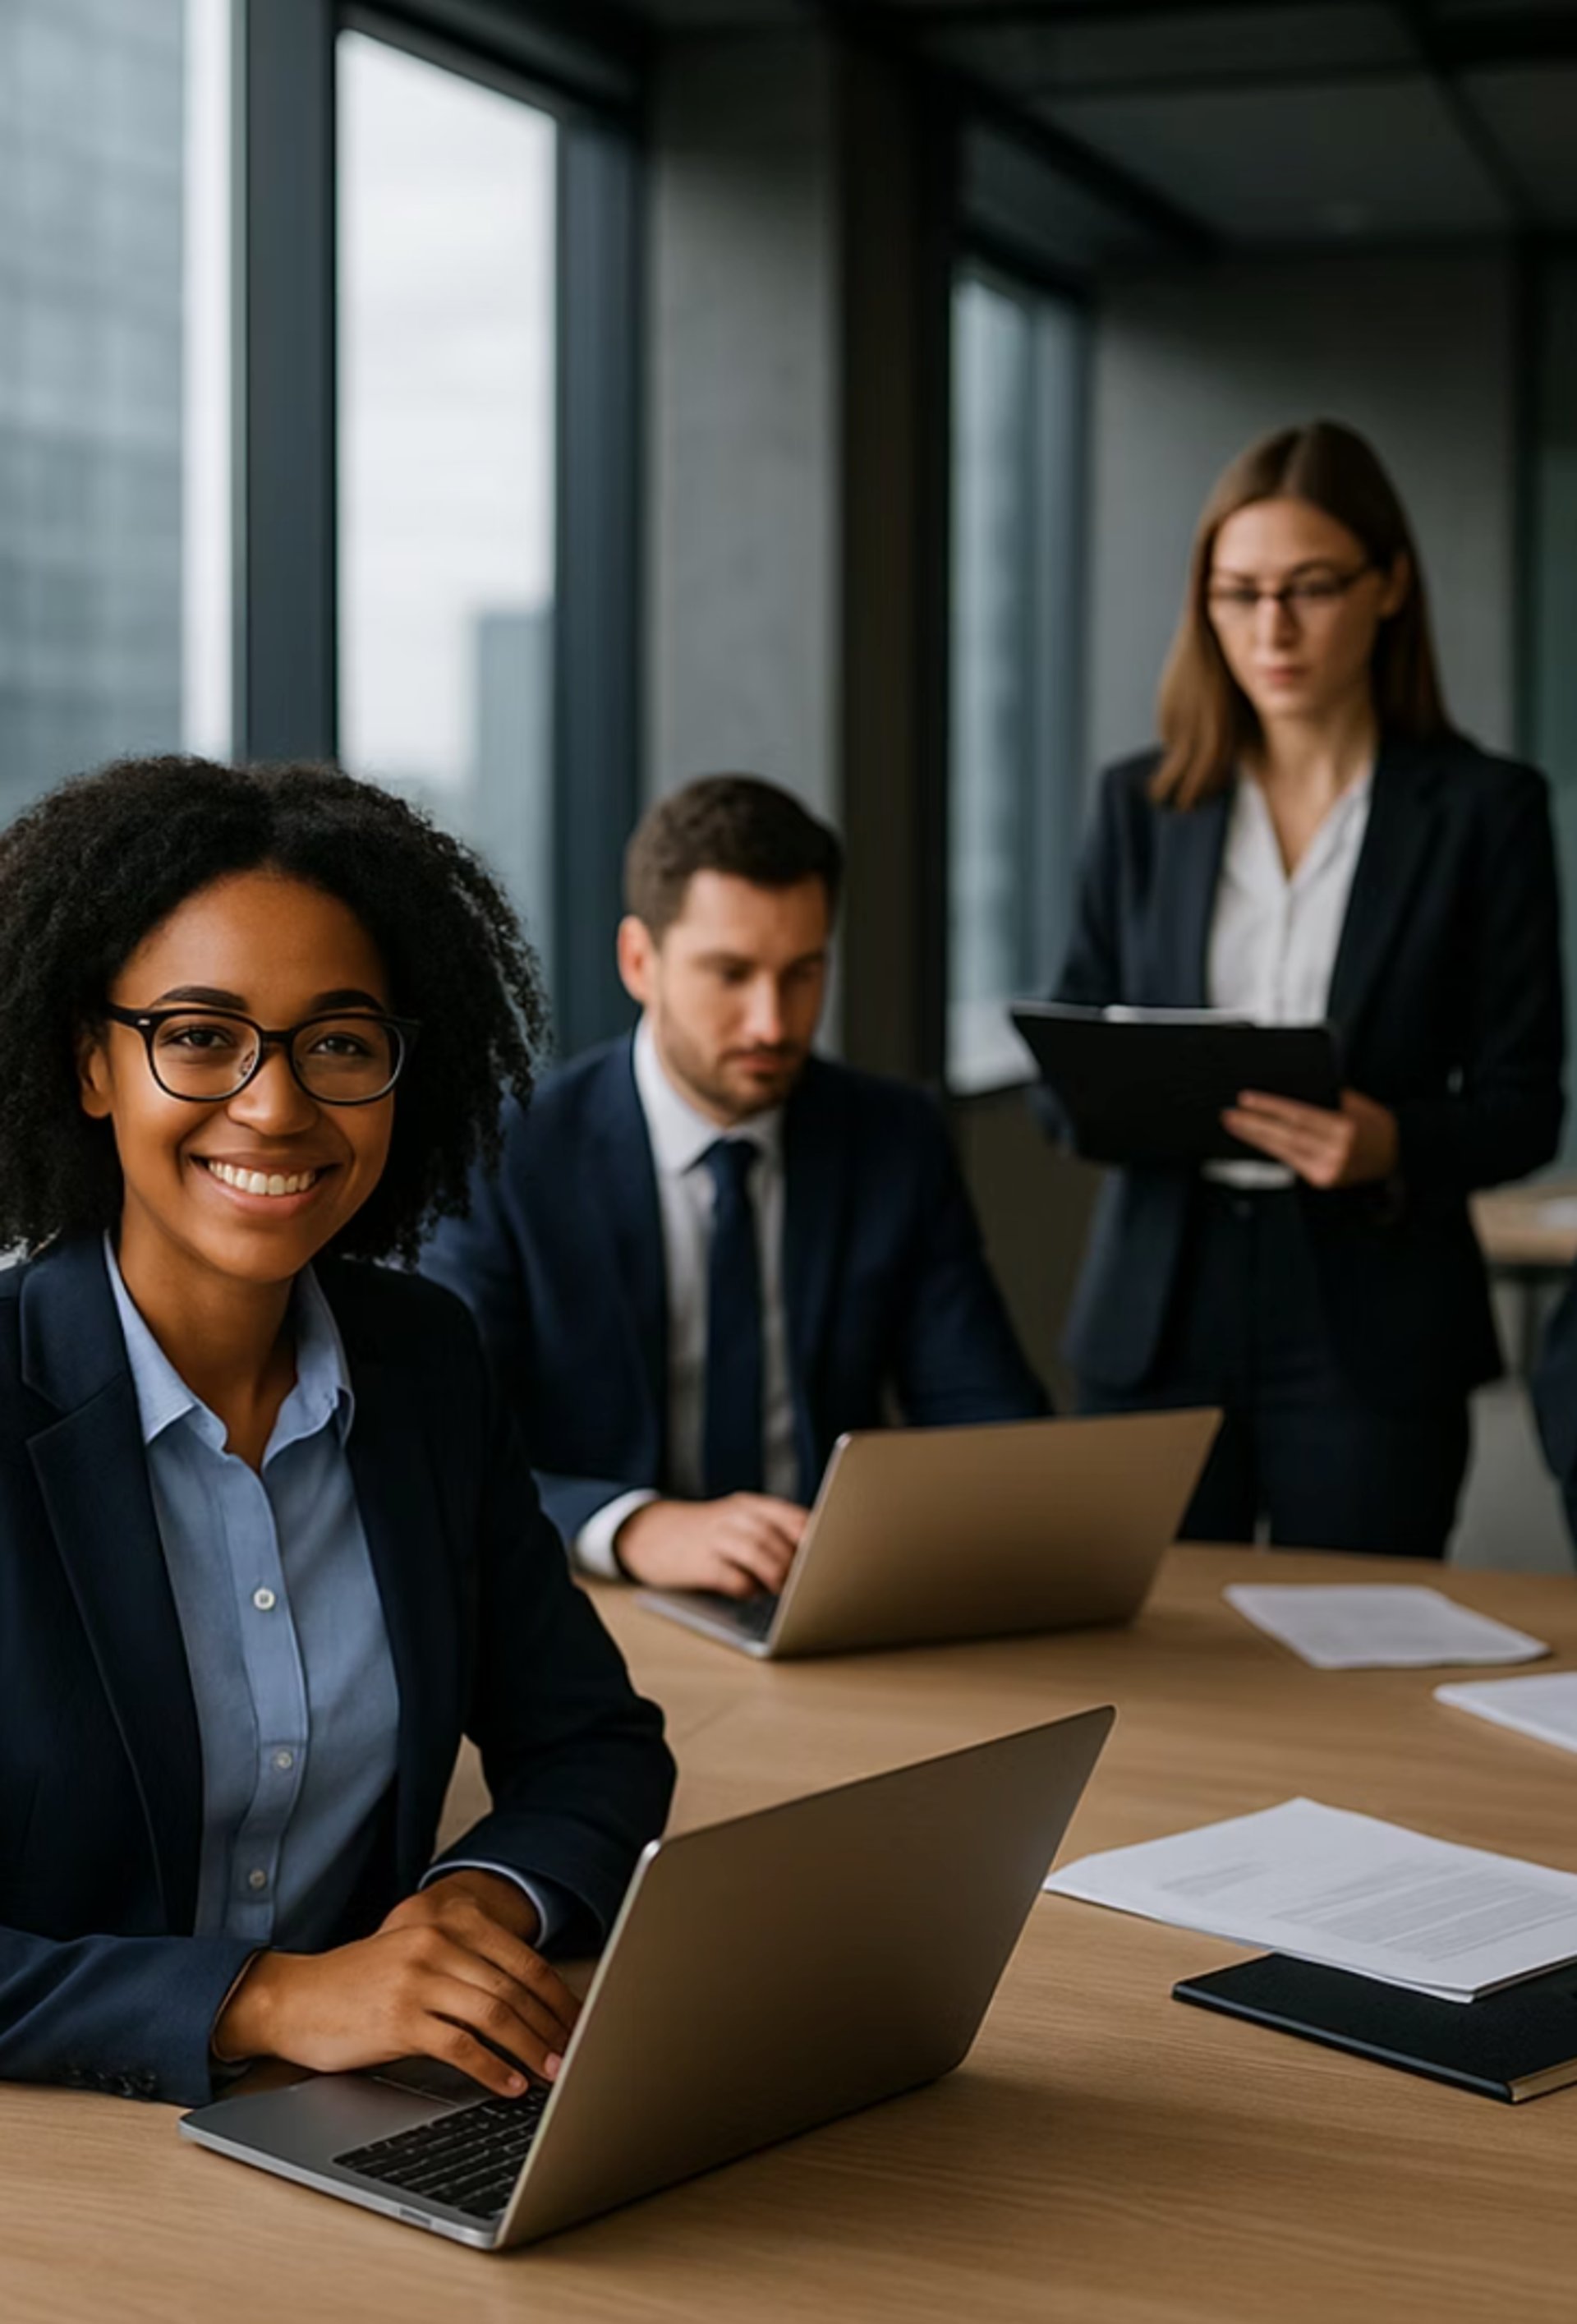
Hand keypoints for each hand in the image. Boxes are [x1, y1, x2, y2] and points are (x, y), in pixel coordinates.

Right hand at [214, 1873, 580, 2097]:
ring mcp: (418, 1980)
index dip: (558, 1996)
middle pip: (515, 1989)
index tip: (582, 2023)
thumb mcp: (418, 1959)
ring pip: (496, 2016)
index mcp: (447, 1923)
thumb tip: (533, 2007)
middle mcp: (436, 1944)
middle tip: (577, 2055)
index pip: (524, 1960)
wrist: (296, 1998)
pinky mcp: (400, 2019)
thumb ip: (467, 1968)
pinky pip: (462, 2047)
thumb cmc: (362, 1985)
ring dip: (532, 2050)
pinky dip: (493, 2070)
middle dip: (553, 2027)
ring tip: (553, 2074)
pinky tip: (509, 2085)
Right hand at [615, 1493, 808, 1596]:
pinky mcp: (697, 1562)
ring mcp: (713, 1537)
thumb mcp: (739, 1522)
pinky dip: (746, 1587)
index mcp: (751, 1505)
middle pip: (775, 1534)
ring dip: (775, 1574)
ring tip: (784, 1590)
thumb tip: (818, 1560)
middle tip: (808, 1582)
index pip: (793, 1516)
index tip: (832, 1557)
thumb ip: (773, 1534)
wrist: (649, 1534)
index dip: (815, 1538)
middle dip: (796, 1562)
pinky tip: (750, 1592)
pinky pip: (730, 1576)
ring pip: (756, 1551)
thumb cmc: (709, 1535)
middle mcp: (734, 1515)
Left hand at [1221, 1088, 1399, 1189]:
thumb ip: (1325, 1097)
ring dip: (1255, 1138)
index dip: (1270, 1108)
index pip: (1299, 1116)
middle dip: (1254, 1125)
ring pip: (1284, 1151)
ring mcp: (1329, 1170)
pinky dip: (1272, 1149)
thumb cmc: (1373, 1123)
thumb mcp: (1355, 1103)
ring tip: (1234, 1124)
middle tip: (1229, 1114)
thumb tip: (1285, 1087)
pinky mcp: (1322, 1180)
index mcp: (1344, 1128)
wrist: (1396, 1154)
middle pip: (1286, 1137)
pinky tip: (1255, 1139)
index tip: (1246, 1099)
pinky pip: (1291, 1162)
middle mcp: (1336, 1152)